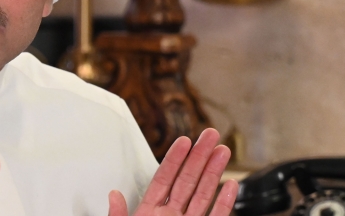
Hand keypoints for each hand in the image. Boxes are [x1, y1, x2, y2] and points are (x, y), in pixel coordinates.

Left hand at [108, 129, 238, 215]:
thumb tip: (113, 194)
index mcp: (147, 214)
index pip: (163, 179)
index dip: (174, 159)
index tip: (184, 141)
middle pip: (187, 180)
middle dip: (200, 157)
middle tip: (211, 135)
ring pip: (203, 196)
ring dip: (214, 173)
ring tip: (223, 152)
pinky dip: (223, 204)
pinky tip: (230, 187)